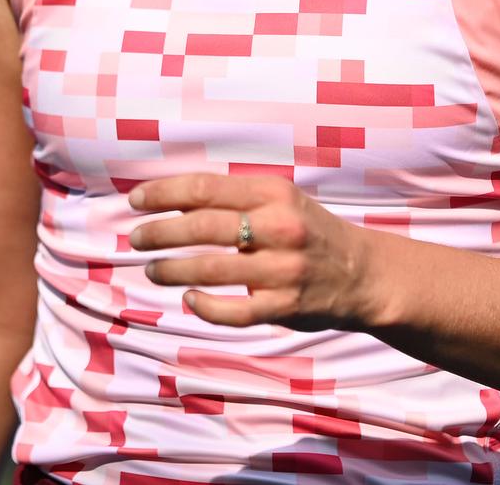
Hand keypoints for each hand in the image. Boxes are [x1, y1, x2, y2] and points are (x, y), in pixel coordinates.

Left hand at [127, 174, 383, 330]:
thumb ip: (234, 200)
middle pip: (203, 226)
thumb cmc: (309, 232)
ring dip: (172, 270)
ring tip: (152, 270)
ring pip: (211, 269)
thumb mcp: (280, 202)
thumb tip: (171, 202)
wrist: (364, 274)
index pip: (206, 188)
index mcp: (273, 193)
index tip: (135, 201)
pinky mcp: (286, 306)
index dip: (164, 193)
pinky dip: (205, 306)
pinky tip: (190, 299)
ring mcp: (283, 269)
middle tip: (135, 238)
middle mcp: (280, 227)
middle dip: (160, 233)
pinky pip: (234, 311)